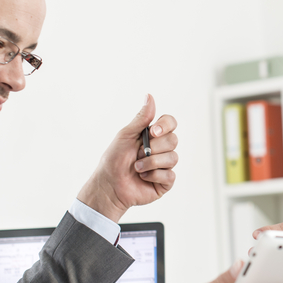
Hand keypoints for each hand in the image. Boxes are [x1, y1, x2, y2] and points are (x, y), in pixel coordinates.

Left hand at [77, 94, 177, 222]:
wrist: (109, 186)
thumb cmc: (114, 160)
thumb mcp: (126, 135)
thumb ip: (141, 118)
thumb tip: (149, 96)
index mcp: (153, 136)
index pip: (170, 123)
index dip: (166, 126)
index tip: (153, 132)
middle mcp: (161, 149)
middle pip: (174, 140)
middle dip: (154, 148)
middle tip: (138, 153)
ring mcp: (165, 165)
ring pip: (173, 158)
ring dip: (150, 163)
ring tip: (136, 168)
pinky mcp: (165, 181)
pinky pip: (170, 175)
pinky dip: (153, 175)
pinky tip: (143, 177)